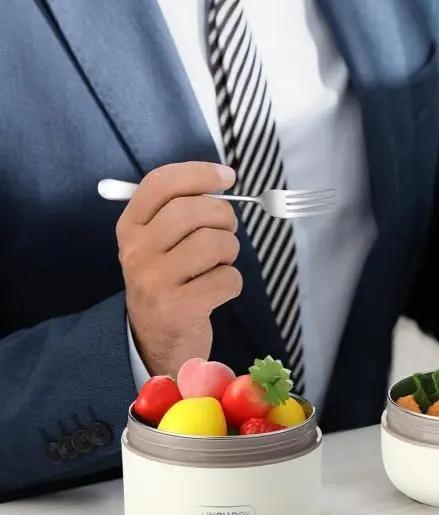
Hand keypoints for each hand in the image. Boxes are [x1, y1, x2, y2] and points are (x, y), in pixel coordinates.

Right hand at [115, 162, 242, 376]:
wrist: (155, 341)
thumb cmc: (170, 279)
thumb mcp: (159, 242)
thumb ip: (181, 208)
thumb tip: (222, 178)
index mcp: (130, 227)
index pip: (160, 184)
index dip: (199, 173)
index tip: (227, 176)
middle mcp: (136, 251)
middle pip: (192, 210)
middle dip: (224, 216)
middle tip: (227, 230)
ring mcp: (154, 281)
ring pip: (214, 243)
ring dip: (230, 251)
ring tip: (219, 263)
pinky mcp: (178, 309)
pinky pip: (227, 279)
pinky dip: (232, 282)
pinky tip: (217, 289)